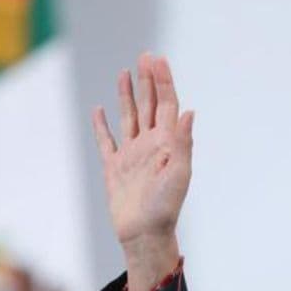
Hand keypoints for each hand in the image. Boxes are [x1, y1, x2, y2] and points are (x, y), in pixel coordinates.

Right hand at [92, 53, 192, 290]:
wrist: (144, 233)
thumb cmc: (165, 207)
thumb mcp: (179, 173)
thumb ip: (183, 141)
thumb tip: (190, 111)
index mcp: (168, 143)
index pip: (167, 104)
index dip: (163, 81)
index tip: (157, 60)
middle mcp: (150, 144)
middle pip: (149, 105)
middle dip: (148, 81)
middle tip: (145, 56)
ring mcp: (131, 154)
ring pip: (129, 117)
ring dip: (127, 96)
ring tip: (126, 73)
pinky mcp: (114, 167)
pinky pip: (106, 141)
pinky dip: (102, 125)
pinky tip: (100, 110)